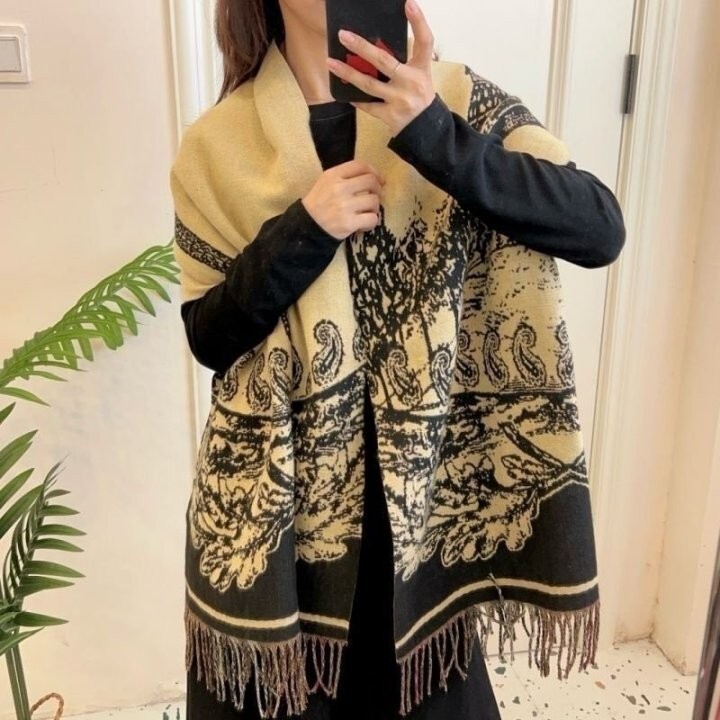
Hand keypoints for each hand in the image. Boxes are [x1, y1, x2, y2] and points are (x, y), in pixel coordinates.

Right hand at [302, 160, 385, 240]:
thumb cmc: (319, 203)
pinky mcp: (348, 223)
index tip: (379, 180)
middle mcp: (339, 188)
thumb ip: (345, 176)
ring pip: (374, 201)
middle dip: (378, 189)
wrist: (307, 226)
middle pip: (371, 182)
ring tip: (367, 212)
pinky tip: (364, 224)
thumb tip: (373, 176)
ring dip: (374, 208)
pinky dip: (372, 222)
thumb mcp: (326, 182)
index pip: (360, 166)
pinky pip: (372, 219)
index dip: (374, 172)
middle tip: (374, 197)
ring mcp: (344, 206)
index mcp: (333, 175)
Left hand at [326, 0, 435, 135]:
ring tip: (330, 62)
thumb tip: (372, 48)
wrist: (425, 129)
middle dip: (361, 47)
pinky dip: (356, 98)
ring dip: (347, 73)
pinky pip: (368, 105)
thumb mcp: (419, 76)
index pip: (425, 41)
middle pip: (384, 61)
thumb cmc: (418, 97)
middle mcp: (411, 83)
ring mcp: (400, 100)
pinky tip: (343, 91)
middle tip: (344, 35)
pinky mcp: (390, 116)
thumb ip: (402, 62)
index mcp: (422, 69)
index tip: (409, 3)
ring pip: (368, 84)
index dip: (418, 21)